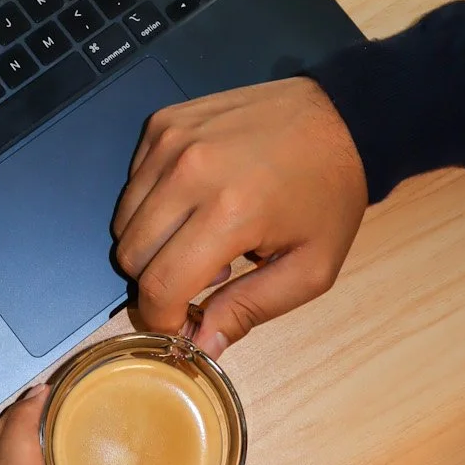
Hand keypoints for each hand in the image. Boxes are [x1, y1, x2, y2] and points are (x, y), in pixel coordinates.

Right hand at [112, 77, 367, 355]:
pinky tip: (196, 202)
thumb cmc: (329, 196)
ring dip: (153, 243)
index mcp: (229, 213)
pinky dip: (153, 205)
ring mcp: (171, 140)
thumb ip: (250, 310)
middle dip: (157, 281)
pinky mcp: (164, 122)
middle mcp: (189, 171)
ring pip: (124, 219)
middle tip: (205, 274)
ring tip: (204, 236)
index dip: (161, 318)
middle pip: (131, 254)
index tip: (180, 324)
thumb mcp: (310, 269)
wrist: (339, 117)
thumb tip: (200, 346)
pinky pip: (133, 183)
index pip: (158, 285)